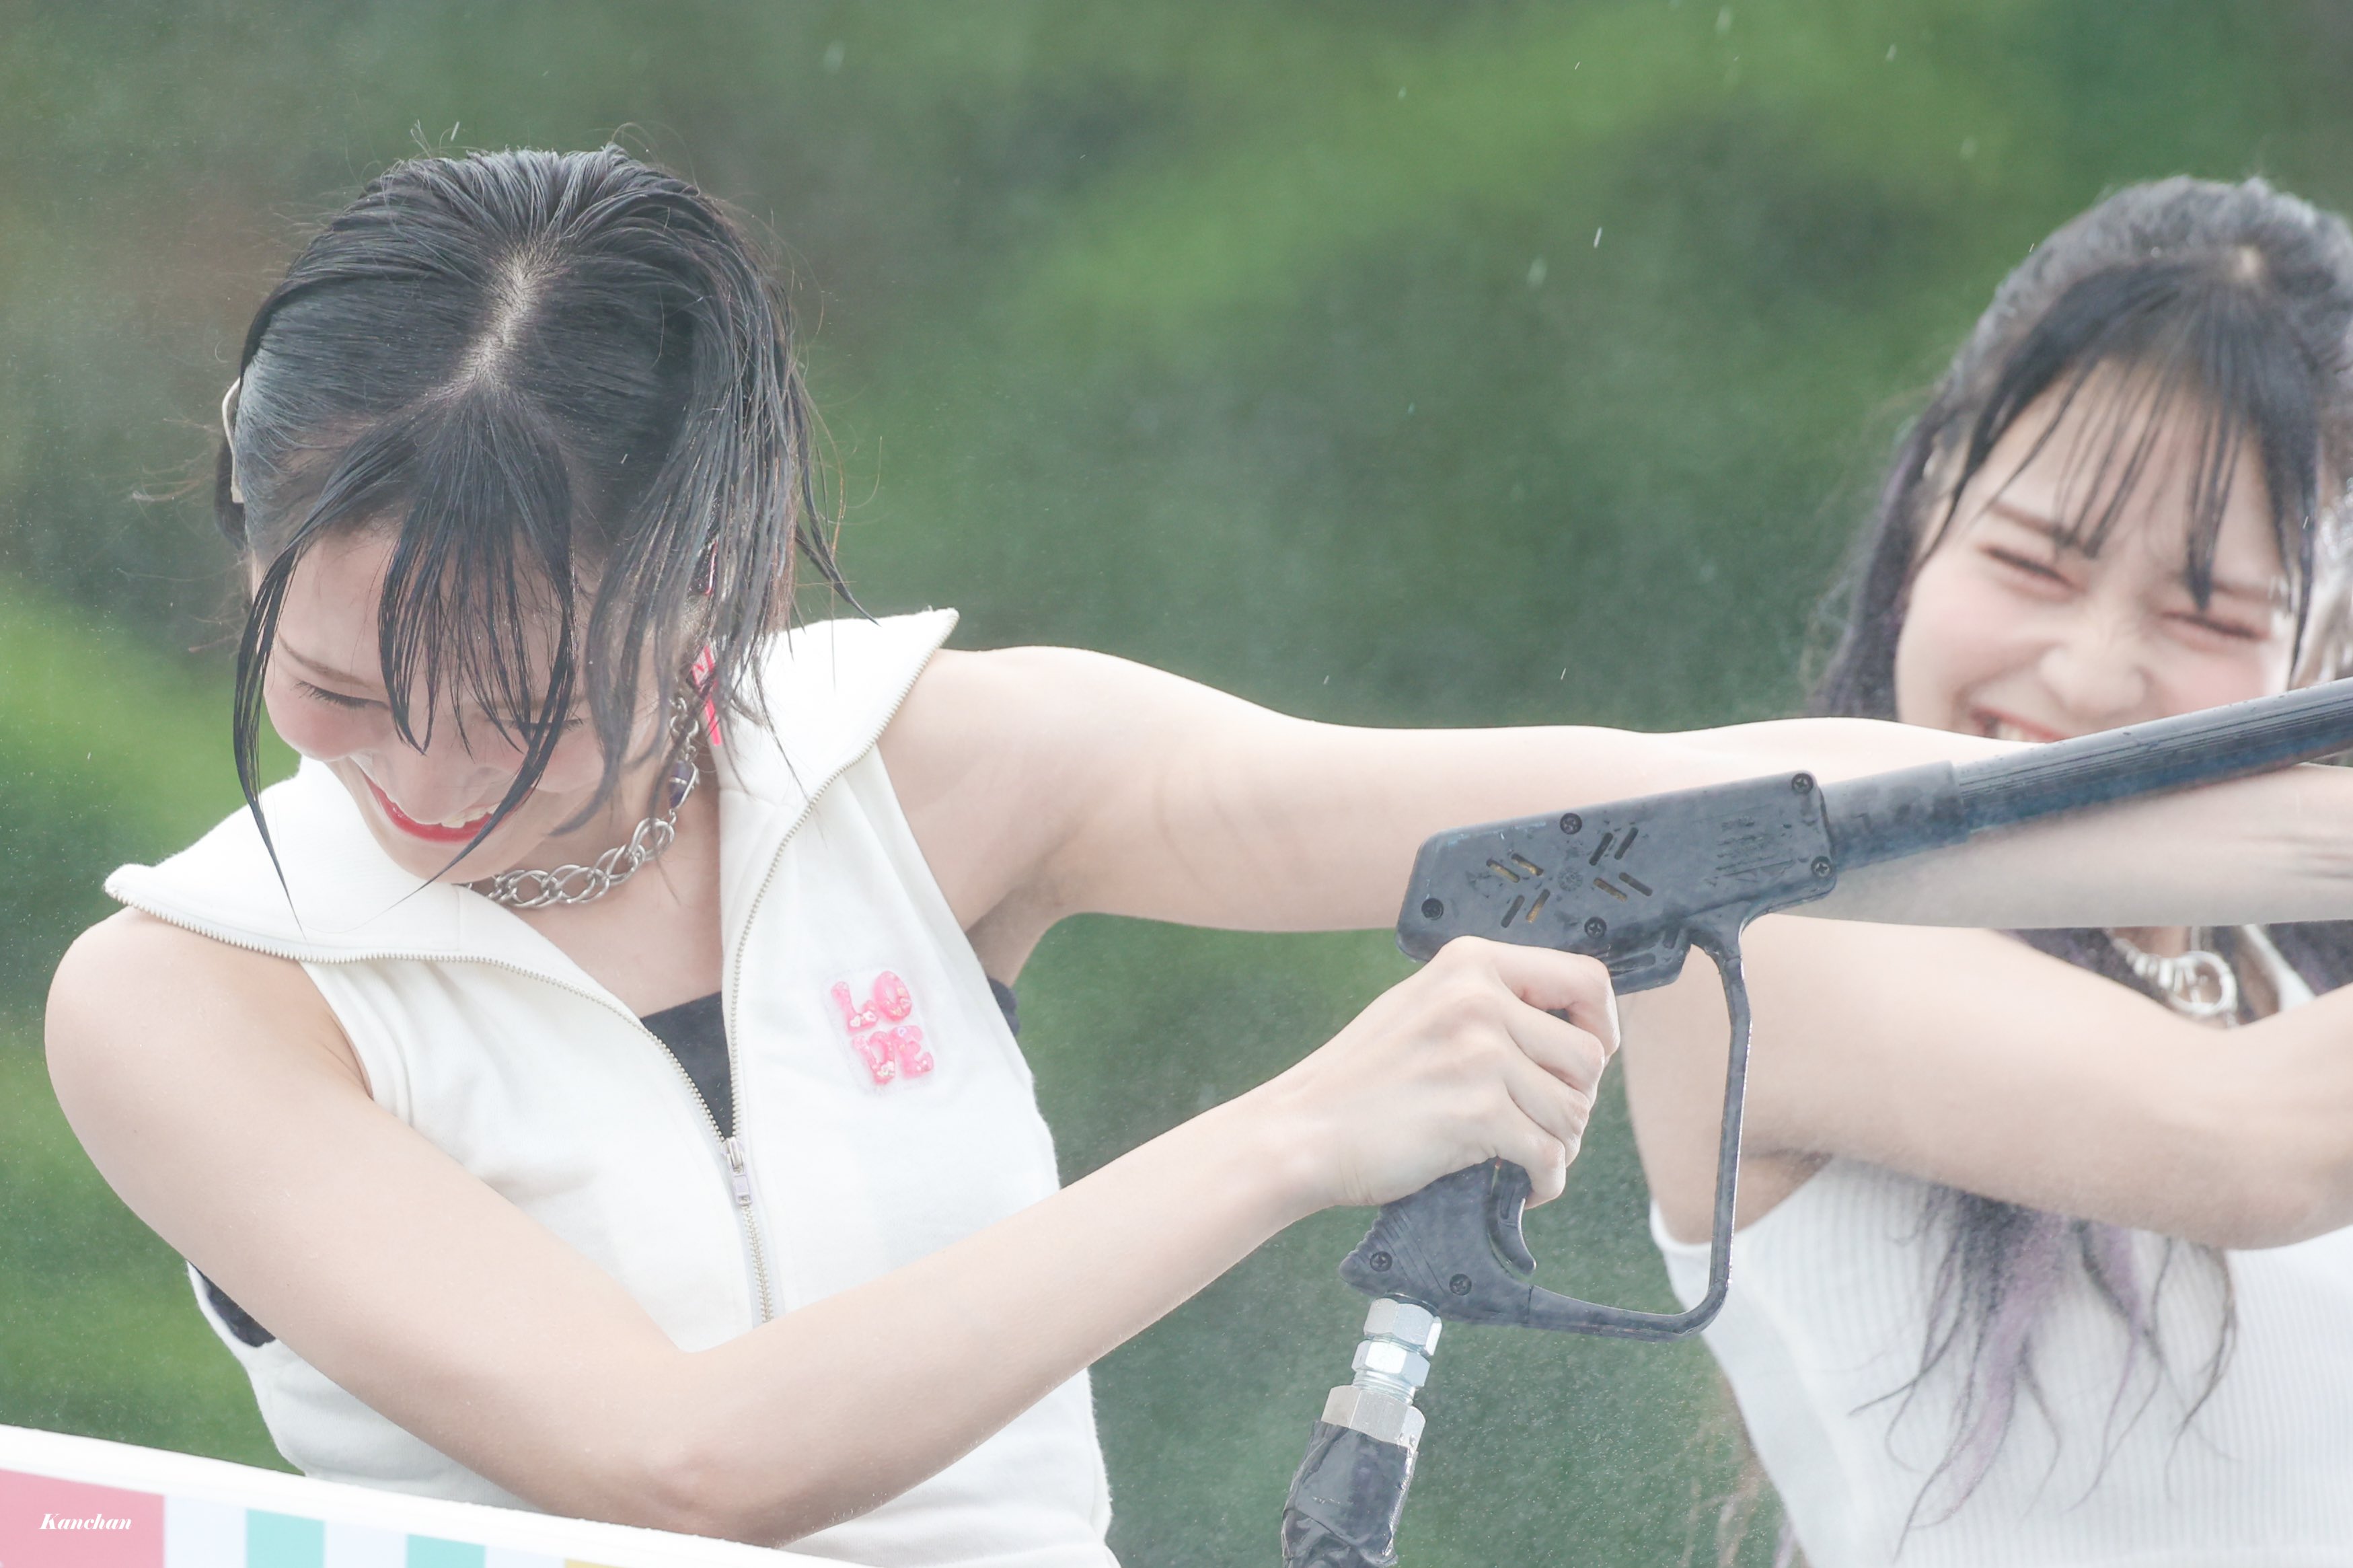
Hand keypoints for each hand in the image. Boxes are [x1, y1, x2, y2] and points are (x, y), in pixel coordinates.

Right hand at [1245, 936, 1619, 1212]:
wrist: (1301, 1132)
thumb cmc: (1360, 1080)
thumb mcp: (1421, 1007)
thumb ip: (1488, 1003)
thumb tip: (1571, 1027)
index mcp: (1470, 964)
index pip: (1587, 978)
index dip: (1603, 1024)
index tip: (1587, 1057)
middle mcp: (1480, 999)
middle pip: (1589, 1056)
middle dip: (1573, 1100)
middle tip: (1537, 1124)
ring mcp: (1480, 1055)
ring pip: (1575, 1110)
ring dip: (1558, 1145)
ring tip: (1521, 1156)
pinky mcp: (1478, 1114)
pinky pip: (1550, 1156)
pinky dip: (1543, 1181)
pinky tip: (1516, 1185)